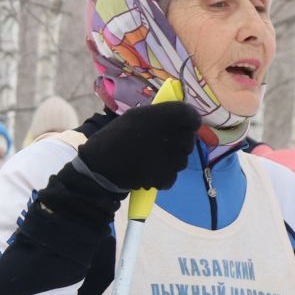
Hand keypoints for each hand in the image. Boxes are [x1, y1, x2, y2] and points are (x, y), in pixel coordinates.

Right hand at [75, 101, 201, 192]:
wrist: (102, 166)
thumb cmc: (115, 137)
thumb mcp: (136, 116)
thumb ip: (159, 116)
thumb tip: (173, 119)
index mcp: (169, 116)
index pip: (193, 117)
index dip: (186, 121)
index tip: (177, 125)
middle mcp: (177, 136)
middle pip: (189, 139)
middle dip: (177, 141)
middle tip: (158, 143)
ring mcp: (175, 160)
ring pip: (182, 159)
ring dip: (171, 159)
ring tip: (150, 158)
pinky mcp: (169, 178)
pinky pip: (172, 175)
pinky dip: (163, 175)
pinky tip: (148, 171)